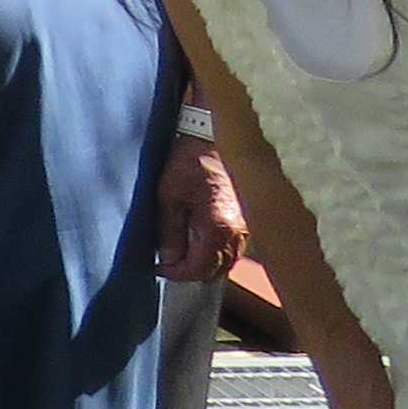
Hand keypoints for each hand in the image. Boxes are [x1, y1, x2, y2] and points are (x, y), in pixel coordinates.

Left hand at [157, 141, 246, 281]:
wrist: (214, 135)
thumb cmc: (189, 161)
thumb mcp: (169, 196)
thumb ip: (169, 232)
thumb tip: (168, 259)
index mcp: (218, 228)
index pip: (198, 269)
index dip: (176, 273)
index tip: (158, 267)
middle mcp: (238, 233)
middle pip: (215, 271)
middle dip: (190, 271)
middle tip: (167, 261)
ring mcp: (247, 228)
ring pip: (227, 261)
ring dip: (204, 263)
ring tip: (181, 250)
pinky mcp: (249, 220)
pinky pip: (234, 248)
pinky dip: (216, 251)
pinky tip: (199, 239)